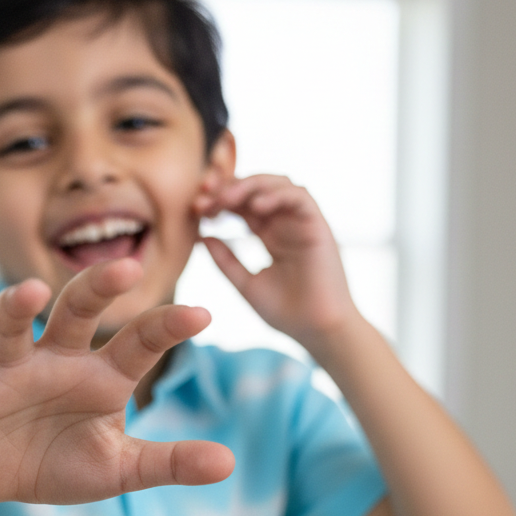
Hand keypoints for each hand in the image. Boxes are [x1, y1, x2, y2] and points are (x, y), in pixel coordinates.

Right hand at [0, 259, 234, 505]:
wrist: (2, 478)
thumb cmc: (66, 462)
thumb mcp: (120, 469)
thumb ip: (167, 462)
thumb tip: (228, 464)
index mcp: (101, 377)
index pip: (137, 345)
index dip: (164, 329)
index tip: (202, 316)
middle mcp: (56, 360)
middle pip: (77, 314)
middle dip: (97, 290)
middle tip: (125, 268)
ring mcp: (8, 371)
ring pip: (10, 327)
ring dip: (14, 308)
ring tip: (27, 293)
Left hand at [194, 175, 360, 353]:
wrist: (318, 331)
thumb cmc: (287, 313)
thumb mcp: (246, 284)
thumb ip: (226, 261)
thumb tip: (202, 237)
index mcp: (269, 235)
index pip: (242, 205)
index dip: (218, 200)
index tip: (196, 207)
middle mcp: (286, 224)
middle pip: (257, 188)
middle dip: (229, 185)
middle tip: (205, 192)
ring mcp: (302, 223)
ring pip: (278, 184)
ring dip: (251, 185)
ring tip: (227, 198)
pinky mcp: (319, 225)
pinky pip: (300, 197)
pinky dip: (278, 195)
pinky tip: (256, 206)